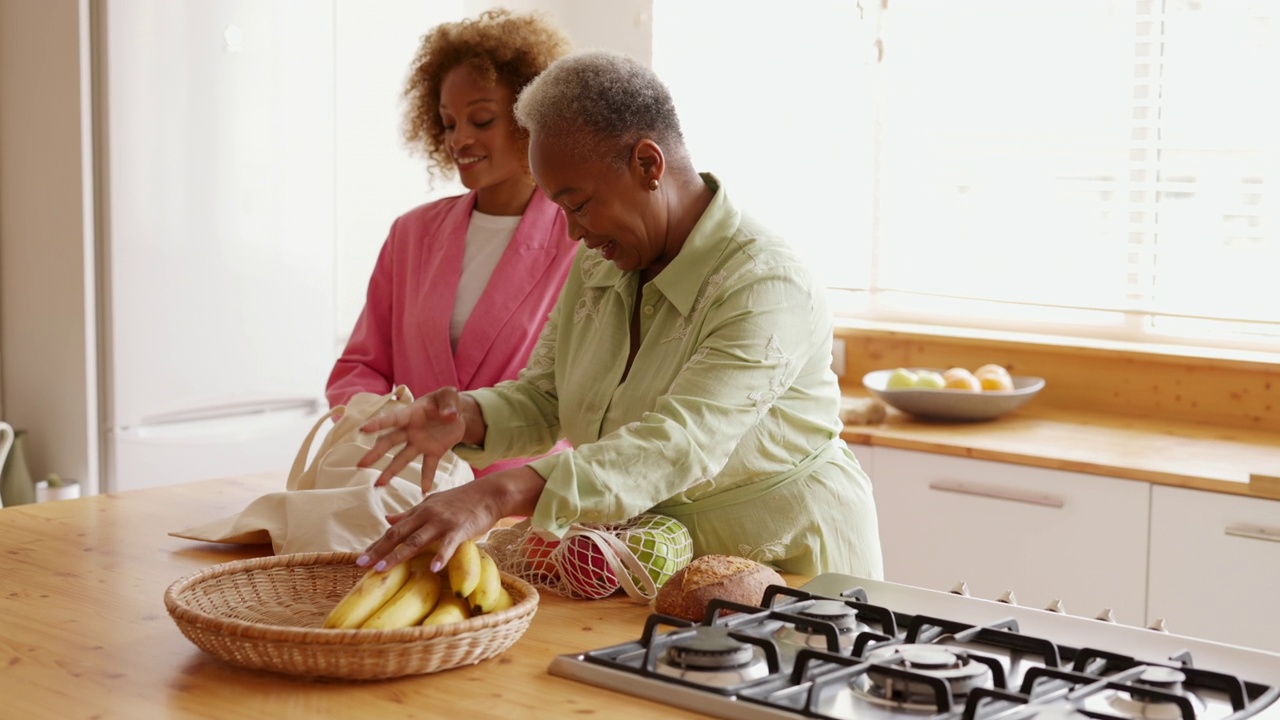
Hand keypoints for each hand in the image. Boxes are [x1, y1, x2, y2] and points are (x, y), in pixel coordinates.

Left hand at [356, 468, 546, 572]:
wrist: (490, 493)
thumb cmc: (462, 500)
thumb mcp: (432, 503)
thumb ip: (410, 513)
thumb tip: (386, 518)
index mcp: (420, 511)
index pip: (393, 530)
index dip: (376, 544)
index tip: (360, 558)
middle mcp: (427, 515)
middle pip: (398, 535)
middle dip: (378, 550)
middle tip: (361, 565)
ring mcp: (443, 522)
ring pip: (416, 540)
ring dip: (398, 555)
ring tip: (382, 569)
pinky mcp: (460, 528)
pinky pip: (449, 544)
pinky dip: (441, 556)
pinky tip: (434, 569)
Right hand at [357, 387, 466, 490]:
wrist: (457, 413)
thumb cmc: (447, 400)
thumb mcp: (449, 395)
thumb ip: (448, 404)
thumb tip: (449, 416)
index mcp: (412, 413)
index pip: (393, 419)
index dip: (378, 424)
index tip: (363, 429)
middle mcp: (411, 430)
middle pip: (390, 442)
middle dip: (375, 453)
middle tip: (360, 464)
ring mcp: (420, 443)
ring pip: (402, 458)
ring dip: (390, 471)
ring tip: (378, 484)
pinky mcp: (433, 452)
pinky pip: (428, 466)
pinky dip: (427, 478)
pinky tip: (424, 490)